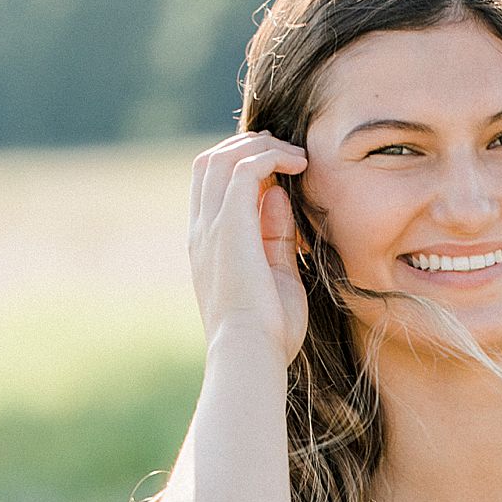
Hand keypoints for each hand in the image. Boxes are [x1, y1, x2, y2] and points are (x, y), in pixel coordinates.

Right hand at [187, 129, 310, 363]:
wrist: (250, 354)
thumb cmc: (268, 332)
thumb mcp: (277, 277)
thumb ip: (275, 236)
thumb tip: (279, 196)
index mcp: (207, 246)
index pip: (212, 187)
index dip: (241, 167)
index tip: (279, 170)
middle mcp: (202, 231)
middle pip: (211, 162)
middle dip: (247, 147)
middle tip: (287, 154)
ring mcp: (211, 226)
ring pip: (224, 157)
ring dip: (261, 146)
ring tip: (296, 156)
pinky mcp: (230, 225)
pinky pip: (245, 168)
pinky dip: (271, 156)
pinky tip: (299, 164)